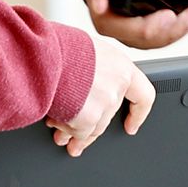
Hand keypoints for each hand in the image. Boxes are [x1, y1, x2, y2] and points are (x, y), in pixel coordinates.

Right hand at [53, 30, 153, 156]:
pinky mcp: (88, 118)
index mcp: (121, 66)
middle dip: (91, 130)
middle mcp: (116, 86)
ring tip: (61, 137)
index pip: (143, 96)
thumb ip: (95, 70)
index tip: (131, 125)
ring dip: (75, 134)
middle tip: (79, 139)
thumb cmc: (59, 46)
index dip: (138, 114)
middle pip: (108, 116)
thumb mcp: (87, 51)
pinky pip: (77, 132)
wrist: (44, 52)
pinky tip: (54, 124)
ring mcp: (104, 104)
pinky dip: (64, 130)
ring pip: (92, 128)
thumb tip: (88, 85)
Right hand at [80, 0, 187, 50]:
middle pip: (110, 22)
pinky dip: (165, 36)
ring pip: (129, 37)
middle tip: (170, 17)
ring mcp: (117, 10)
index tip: (102, 5)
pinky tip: (185, 22)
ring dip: (159, 35)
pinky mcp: (132, 21)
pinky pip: (143, 38)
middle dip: (141, 28)